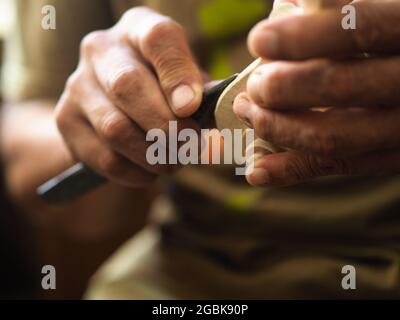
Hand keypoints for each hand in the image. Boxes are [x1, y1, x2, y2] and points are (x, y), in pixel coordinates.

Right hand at [55, 7, 202, 186]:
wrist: (116, 106)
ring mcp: (78, 84)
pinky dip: (135, 172)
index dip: (178, 74)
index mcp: (138, 29)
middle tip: (191, 148)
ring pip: (115, 128)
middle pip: (129, 86)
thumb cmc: (163, 90)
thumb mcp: (187, 82)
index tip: (192, 108)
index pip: (157, 39)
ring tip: (173, 163)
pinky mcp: (66, 119)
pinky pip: (104, 157)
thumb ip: (205, 96)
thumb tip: (225, 117)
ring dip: (153, 155)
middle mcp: (101, 50)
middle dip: (167, 127)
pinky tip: (151, 171)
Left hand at [233, 0, 399, 186]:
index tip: (258, 41)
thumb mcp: (381, 7)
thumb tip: (281, 15)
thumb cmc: (388, 34)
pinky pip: (338, 166)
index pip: (358, 30)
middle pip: (340, 86)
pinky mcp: (390, 157)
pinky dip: (291, 170)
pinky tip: (256, 171)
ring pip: (333, 138)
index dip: (302, 37)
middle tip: (255, 84)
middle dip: (281, 86)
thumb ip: (338, 6)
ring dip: (277, 128)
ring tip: (247, 111)